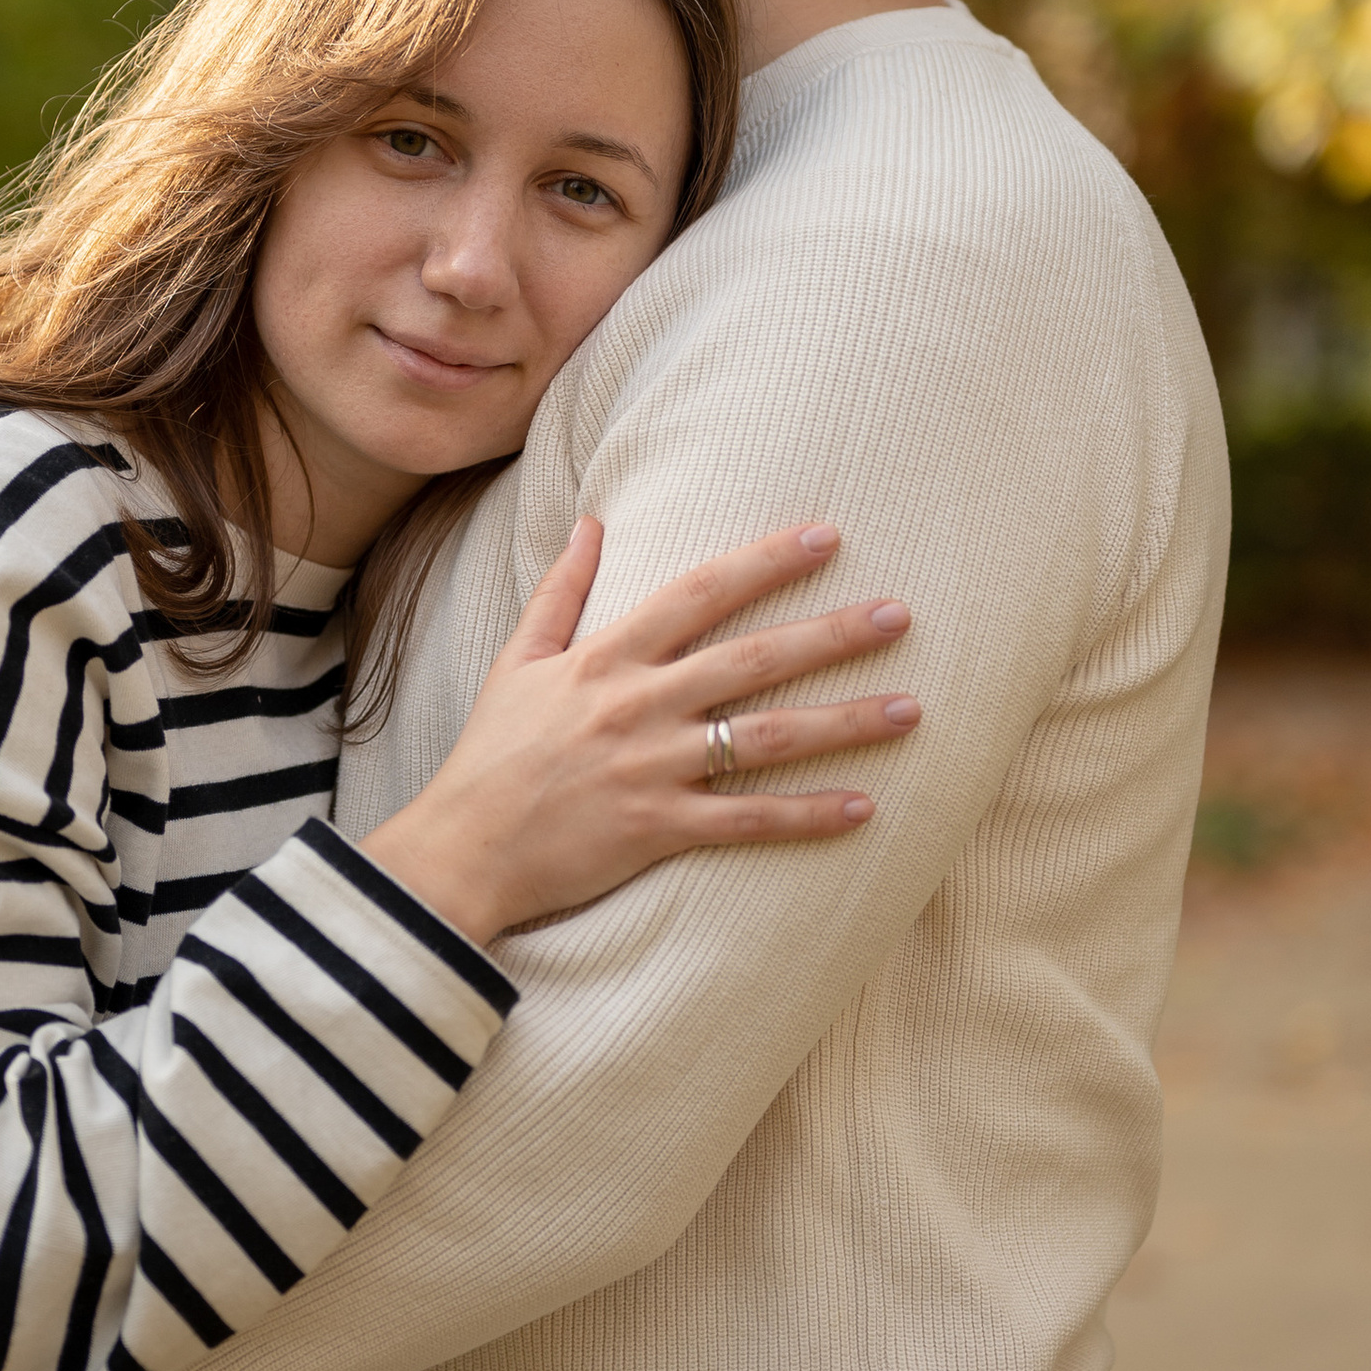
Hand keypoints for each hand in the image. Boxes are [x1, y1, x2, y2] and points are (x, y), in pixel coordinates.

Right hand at [359, 519, 915, 947]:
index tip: (828, 536)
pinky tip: (865, 808)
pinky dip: (807, 816)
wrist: (458, 850)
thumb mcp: (516, 661)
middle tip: (901, 615)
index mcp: (606, 656)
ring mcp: (651, 768)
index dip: (766, 561)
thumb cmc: (489, 756)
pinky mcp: (657, 829)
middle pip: (752, 658)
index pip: (700, 593)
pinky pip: (748, 822)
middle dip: (831, 634)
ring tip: (912, 708)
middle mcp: (637, 704)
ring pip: (766, 738)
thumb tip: (591, 520)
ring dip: (845, 722)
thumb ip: (561, 590)